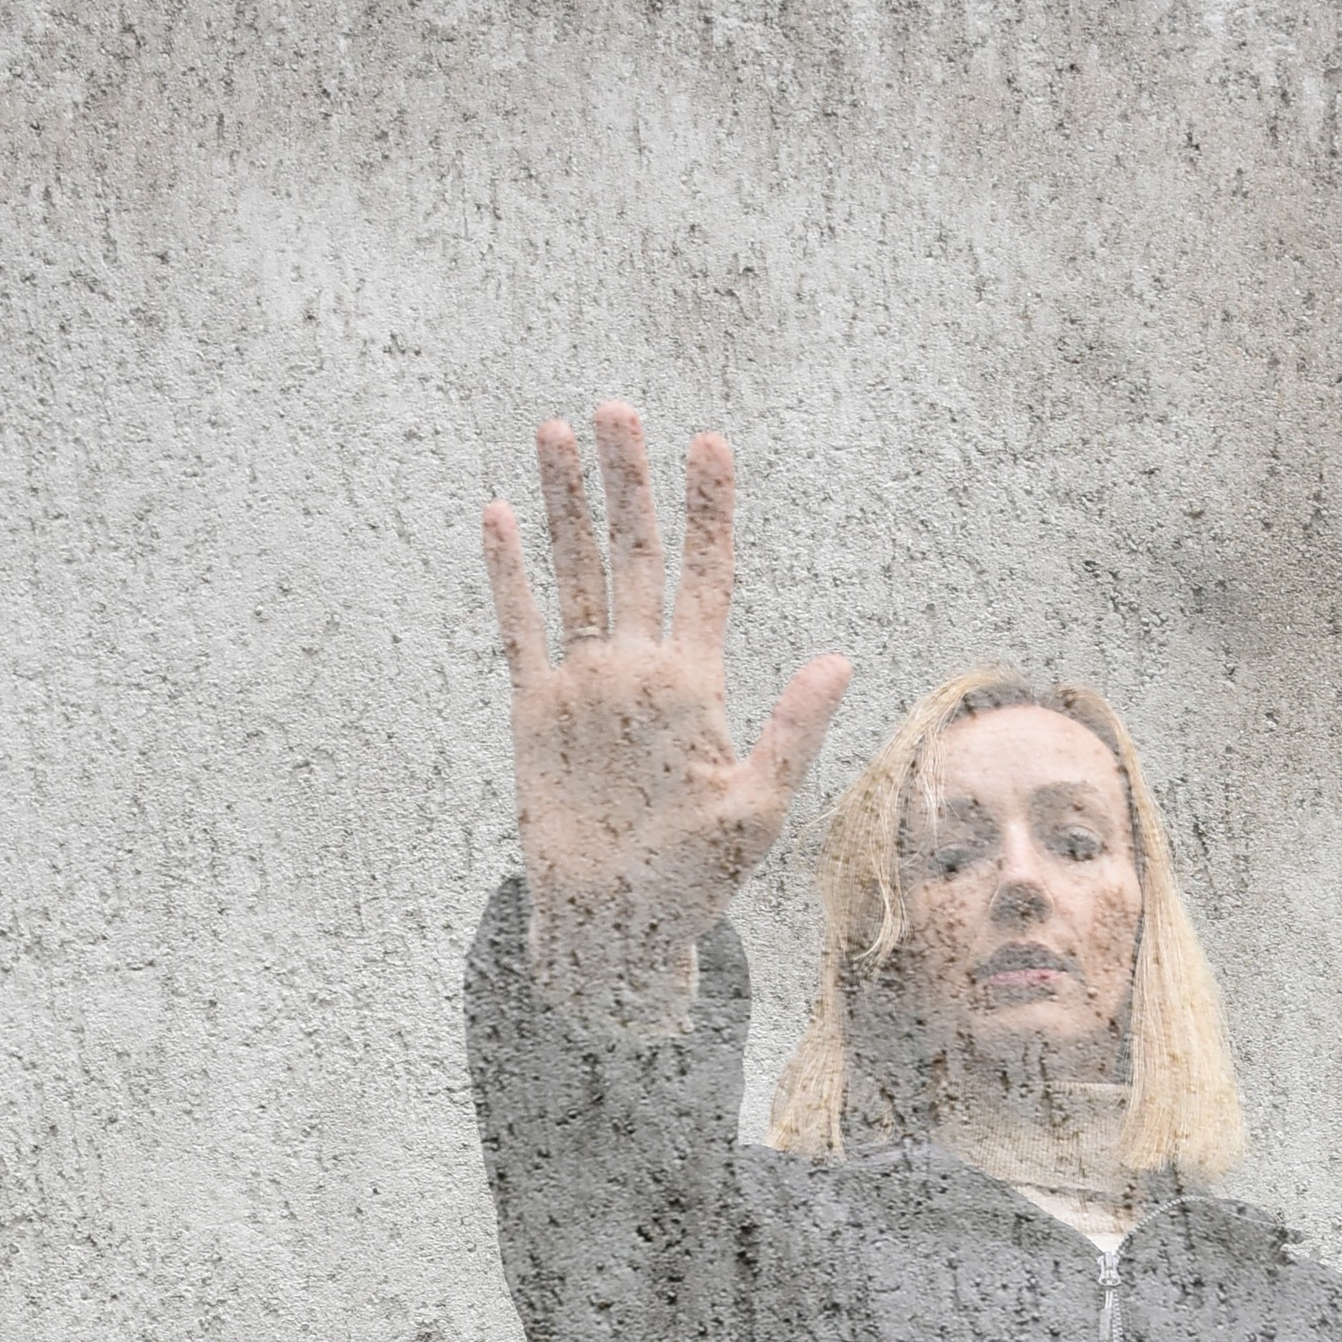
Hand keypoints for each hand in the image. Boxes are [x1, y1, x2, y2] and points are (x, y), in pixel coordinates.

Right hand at [482, 402, 851, 981]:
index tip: (710, 444)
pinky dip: (509, 575)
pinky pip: (521, 629)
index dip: (708, 512)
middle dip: (629, 483)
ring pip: (575, 573)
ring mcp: (585, 687)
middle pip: (635, 555)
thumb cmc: (692, 886)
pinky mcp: (536, 713)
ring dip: (567, 506)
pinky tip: (501, 515)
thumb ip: (791, 731)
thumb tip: (840, 659)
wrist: (615, 931)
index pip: (705, 579)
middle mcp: (640, 671)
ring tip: (557, 432)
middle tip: (619, 410)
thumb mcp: (756, 811)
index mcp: (696, 686)